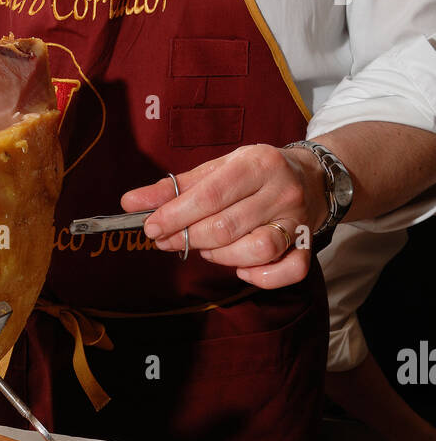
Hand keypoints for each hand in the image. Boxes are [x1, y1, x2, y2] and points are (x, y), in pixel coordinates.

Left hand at [121, 144, 330, 289]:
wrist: (309, 177)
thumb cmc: (253, 174)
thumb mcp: (215, 171)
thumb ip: (174, 188)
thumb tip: (131, 203)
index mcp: (257, 164)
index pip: (210, 196)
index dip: (175, 216)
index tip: (151, 228)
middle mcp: (281, 191)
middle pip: (226, 227)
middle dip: (189, 238)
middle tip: (168, 241)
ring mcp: (297, 221)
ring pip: (255, 251)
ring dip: (221, 257)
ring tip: (207, 248)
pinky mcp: (307, 246)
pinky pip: (287, 271)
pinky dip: (260, 276)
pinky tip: (241, 267)